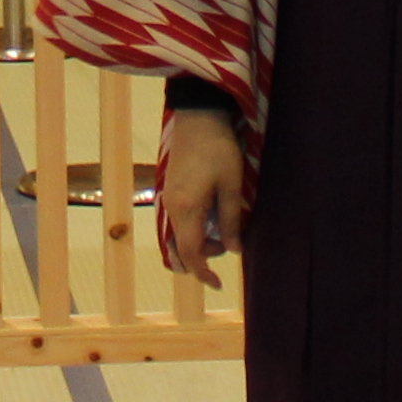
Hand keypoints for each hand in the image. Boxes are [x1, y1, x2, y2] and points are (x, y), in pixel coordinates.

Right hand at [154, 108, 245, 285]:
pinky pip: (177, 221)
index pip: (190, 254)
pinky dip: (192, 229)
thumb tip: (233, 250)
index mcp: (186, 209)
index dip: (204, 273)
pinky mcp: (170, 189)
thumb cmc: (218, 150)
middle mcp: (171, 208)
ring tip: (223, 228)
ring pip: (178, 235)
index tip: (219, 284)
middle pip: (181, 249)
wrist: (198, 117)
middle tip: (229, 241)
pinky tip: (211, 215)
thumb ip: (230, 221)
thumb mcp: (231, 186)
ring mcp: (168, 198)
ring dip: (198, 242)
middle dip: (204, 257)